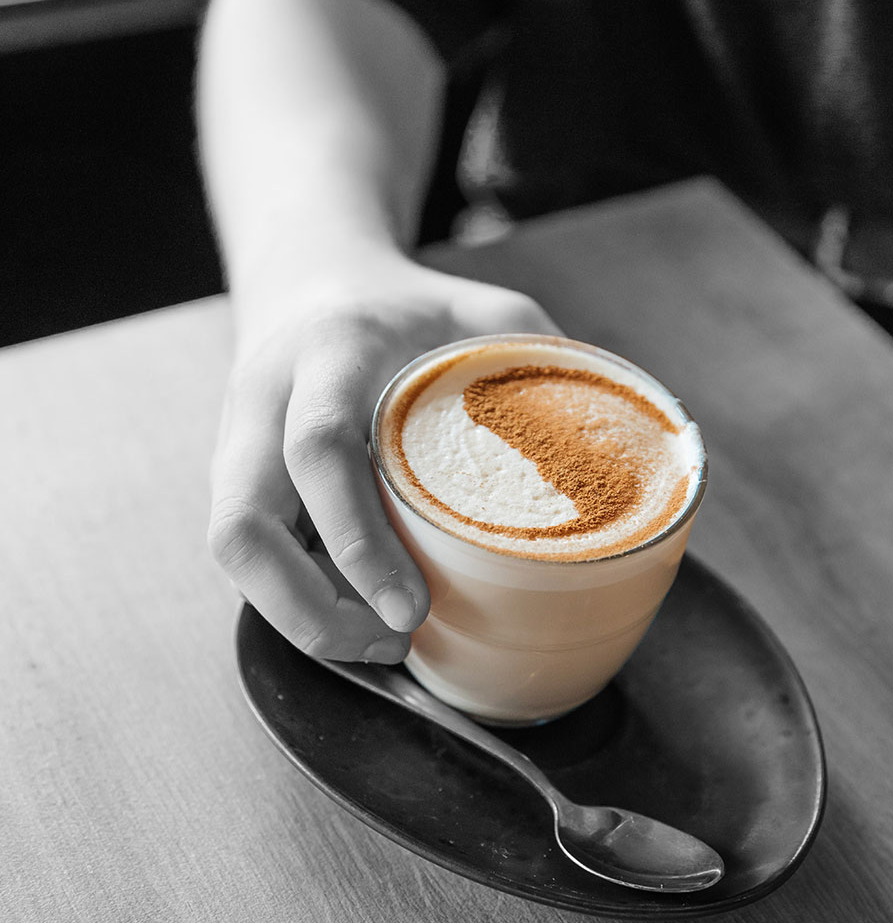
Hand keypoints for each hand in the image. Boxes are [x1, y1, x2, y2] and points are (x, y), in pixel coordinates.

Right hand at [209, 253, 559, 663]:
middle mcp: (263, 401)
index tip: (412, 607)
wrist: (312, 281)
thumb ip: (544, 366)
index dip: (358, 539)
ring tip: (381, 641)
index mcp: (329, 353)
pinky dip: (301, 600)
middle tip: (393, 641)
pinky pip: (252, 558)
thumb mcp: (484, 314)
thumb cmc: (408, 307)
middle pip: (239, 528)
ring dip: (301, 618)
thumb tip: (629, 444)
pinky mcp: (238, 479)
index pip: (318, 447)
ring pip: (234, 555)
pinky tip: (359, 614)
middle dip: (310, 611)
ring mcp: (238, 444)